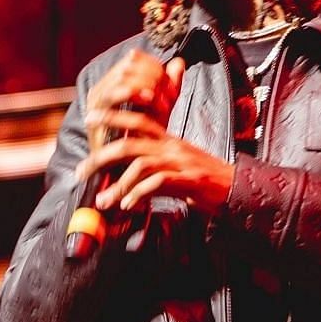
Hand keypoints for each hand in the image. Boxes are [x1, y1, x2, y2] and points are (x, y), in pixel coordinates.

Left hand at [75, 102, 233, 216]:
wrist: (238, 191)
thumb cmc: (206, 182)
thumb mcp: (176, 169)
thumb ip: (151, 172)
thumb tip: (123, 186)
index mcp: (169, 141)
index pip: (138, 120)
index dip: (113, 116)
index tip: (90, 117)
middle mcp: (172, 147)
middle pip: (129, 143)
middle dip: (101, 157)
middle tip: (82, 171)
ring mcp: (181, 162)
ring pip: (140, 164)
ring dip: (118, 185)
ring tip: (104, 200)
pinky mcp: (189, 180)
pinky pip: (157, 183)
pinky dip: (138, 194)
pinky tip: (128, 206)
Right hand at [86, 51, 185, 149]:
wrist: (128, 172)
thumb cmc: (144, 142)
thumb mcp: (161, 110)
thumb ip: (170, 86)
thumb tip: (179, 62)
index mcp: (112, 85)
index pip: (134, 59)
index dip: (156, 67)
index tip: (172, 87)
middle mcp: (100, 90)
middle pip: (129, 65)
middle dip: (155, 77)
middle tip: (170, 96)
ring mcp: (96, 103)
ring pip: (123, 76)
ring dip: (148, 85)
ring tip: (163, 104)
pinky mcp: (96, 115)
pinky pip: (114, 93)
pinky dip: (135, 92)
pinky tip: (150, 100)